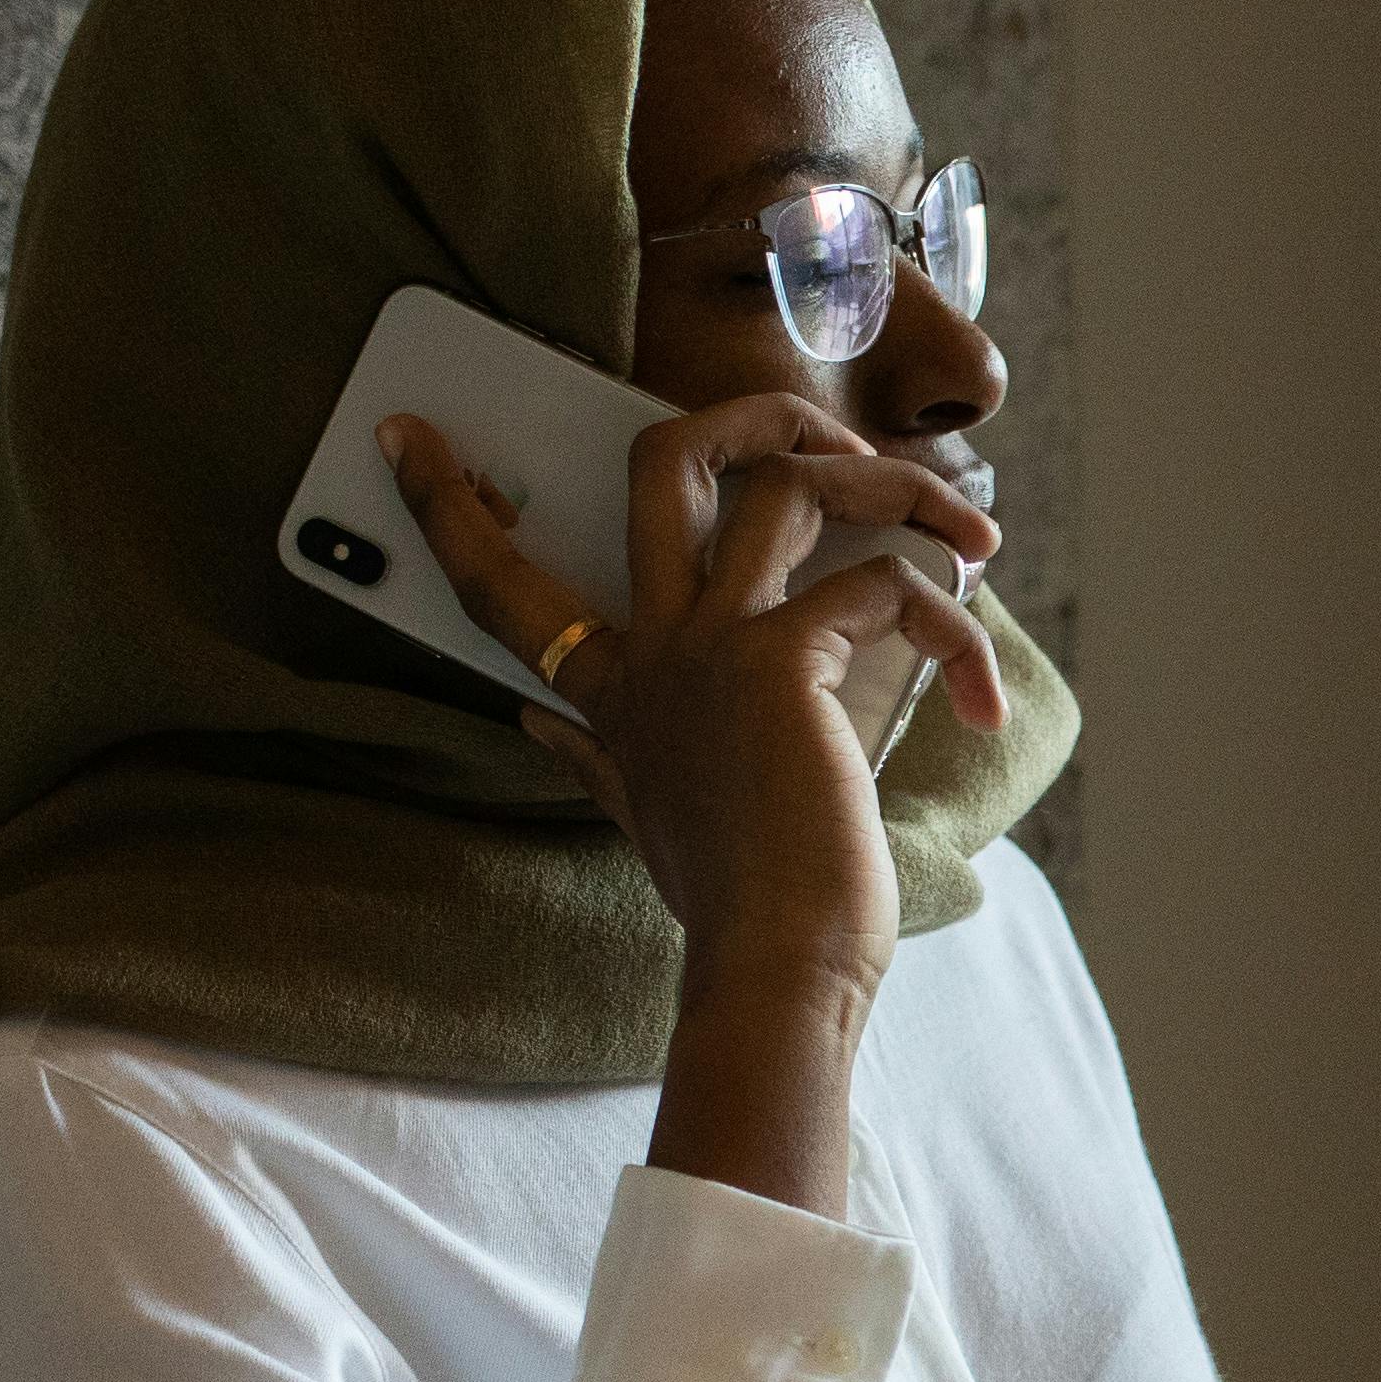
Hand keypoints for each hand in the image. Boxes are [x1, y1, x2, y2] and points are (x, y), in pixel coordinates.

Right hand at [378, 397, 1003, 1210]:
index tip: (401, 436)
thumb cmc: (736, 906)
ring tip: (969, 534)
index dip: (445, 503)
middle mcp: (653, 646)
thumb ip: (592, 758)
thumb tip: (533, 723)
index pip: (499, 580)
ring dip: (897, 487)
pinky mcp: (783, 659)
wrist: (774, 970)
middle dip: (763, 411)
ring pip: (791, 483)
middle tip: (843, 439)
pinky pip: (884, 585)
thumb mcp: (645, 819)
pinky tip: (979, 696)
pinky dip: (952, 624)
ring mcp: (712, 645)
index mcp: (612, 684)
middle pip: (663, 457)